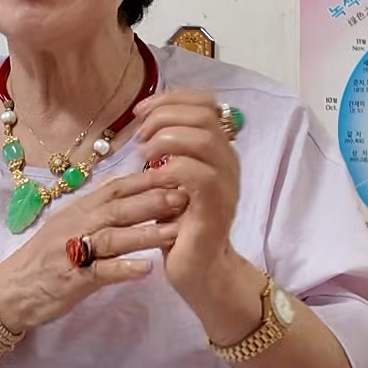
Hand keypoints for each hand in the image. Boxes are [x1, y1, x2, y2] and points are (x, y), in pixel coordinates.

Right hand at [0, 170, 187, 333]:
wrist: (10, 290)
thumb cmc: (45, 257)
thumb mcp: (70, 224)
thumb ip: (99, 209)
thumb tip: (132, 189)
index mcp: (79, 209)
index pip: (116, 188)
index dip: (146, 179)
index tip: (176, 172)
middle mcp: (77, 224)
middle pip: (118, 208)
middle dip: (153, 200)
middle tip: (185, 195)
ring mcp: (73, 251)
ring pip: (113, 237)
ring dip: (145, 233)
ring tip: (175, 231)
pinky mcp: (72, 279)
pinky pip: (100, 272)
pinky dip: (123, 269)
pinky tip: (146, 269)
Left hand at [133, 88, 240, 299]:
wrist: (199, 270)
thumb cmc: (179, 224)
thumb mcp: (170, 179)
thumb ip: (168, 150)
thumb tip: (145, 121)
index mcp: (218, 149)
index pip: (204, 102)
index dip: (170, 98)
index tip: (140, 111)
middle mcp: (227, 161)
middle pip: (203, 114)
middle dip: (164, 115)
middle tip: (140, 135)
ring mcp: (225, 183)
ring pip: (202, 138)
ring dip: (166, 139)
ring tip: (144, 155)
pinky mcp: (215, 207)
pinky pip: (198, 174)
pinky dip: (172, 169)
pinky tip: (154, 177)